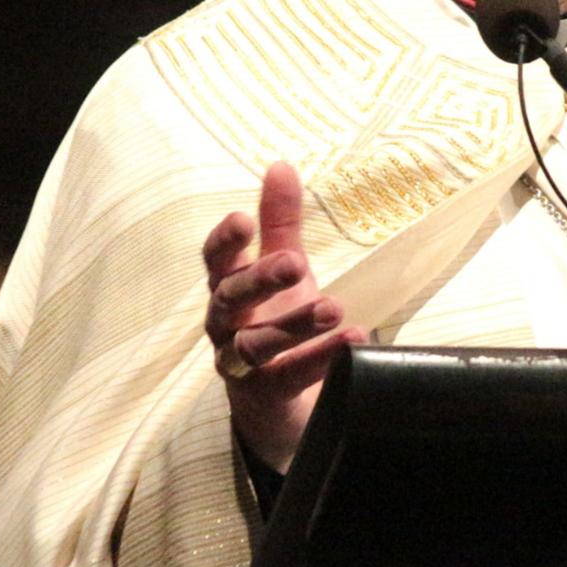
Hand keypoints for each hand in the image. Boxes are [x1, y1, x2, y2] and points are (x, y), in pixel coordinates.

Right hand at [202, 161, 366, 472]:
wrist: (280, 401)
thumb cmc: (276, 320)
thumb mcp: (282, 270)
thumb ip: (280, 223)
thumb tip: (280, 165)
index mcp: (228, 287)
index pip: (215, 261)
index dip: (225, 242)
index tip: (242, 220)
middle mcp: (225, 324)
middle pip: (230, 299)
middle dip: (260, 280)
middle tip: (296, 263)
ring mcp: (239, 363)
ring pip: (256, 344)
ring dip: (294, 325)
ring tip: (335, 309)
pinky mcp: (264, 394)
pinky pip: (287, 376)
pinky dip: (318, 358)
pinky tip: (352, 341)